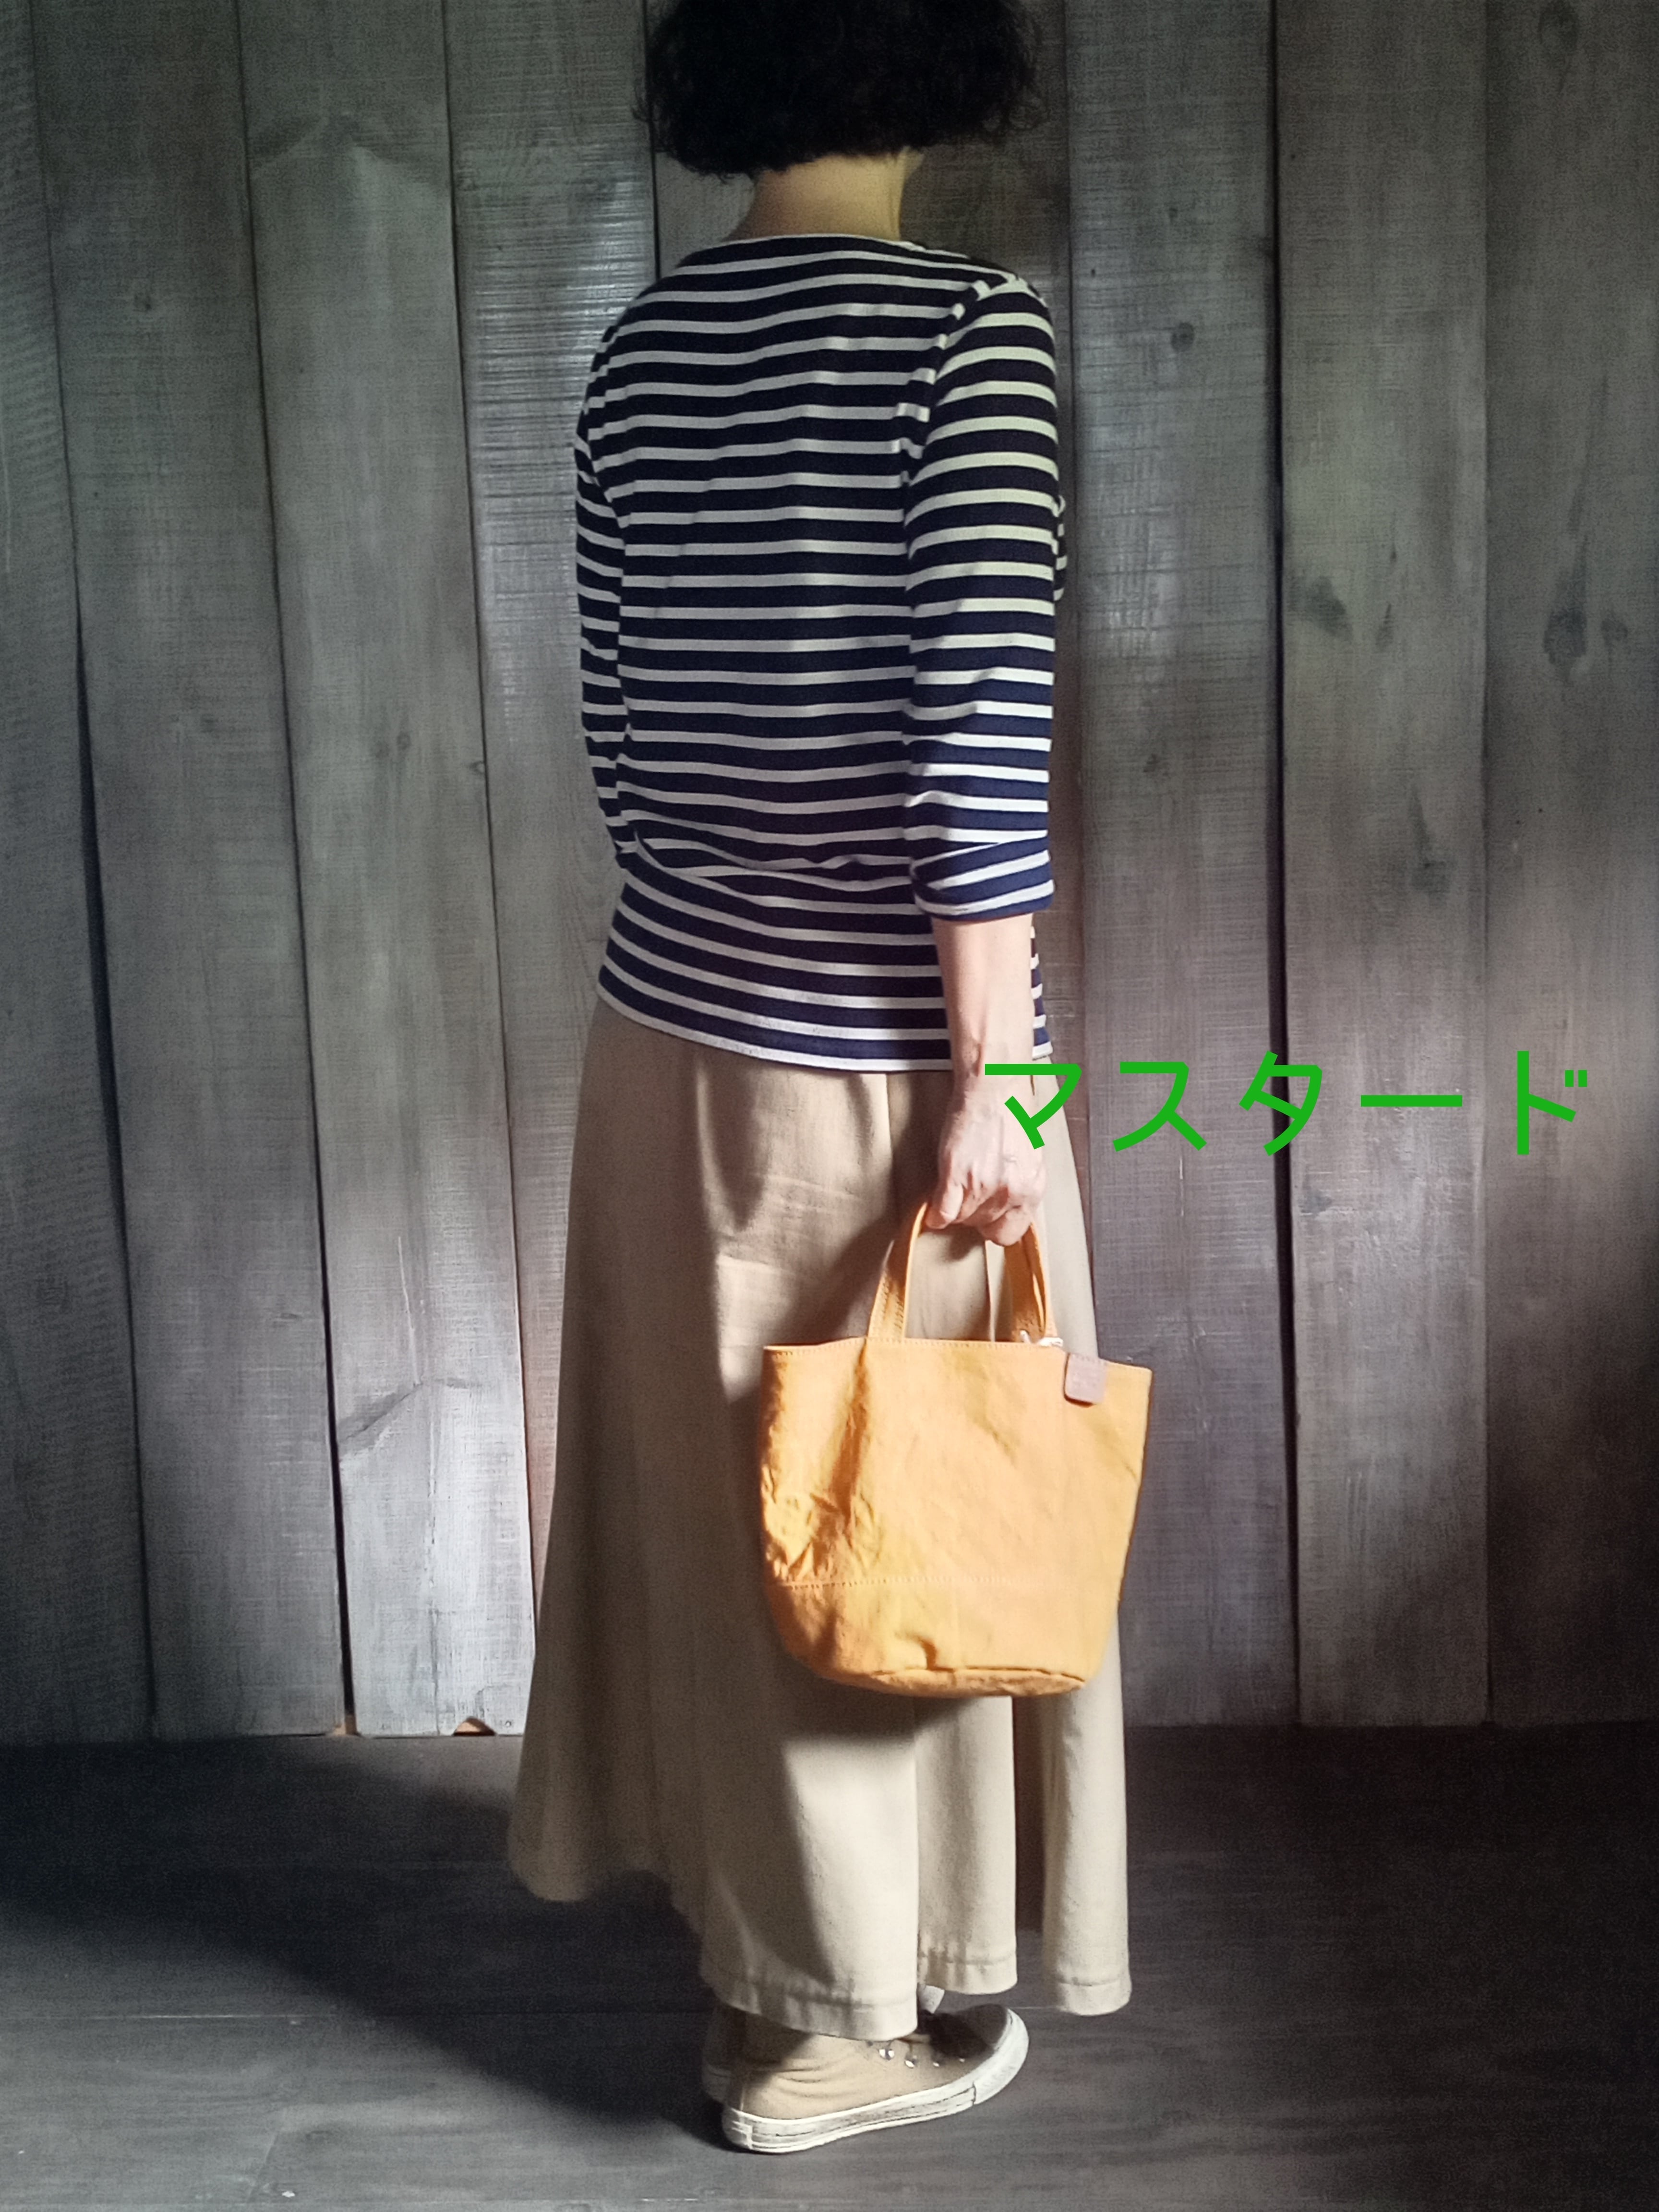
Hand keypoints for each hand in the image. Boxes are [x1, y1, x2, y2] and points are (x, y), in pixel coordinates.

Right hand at [926, 1071, 1045, 1245]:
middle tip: (969, 1196)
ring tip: (955, 1188)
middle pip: (983, 1227)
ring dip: (954, 1208)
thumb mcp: (1028, 1158)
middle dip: (974, 1215)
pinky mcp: (956, 1176)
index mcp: (1032, 1188)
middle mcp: (1010, 1192)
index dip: (994, 1225)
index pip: (1010, 1233)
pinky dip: (935, 1214)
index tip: (986, 1219)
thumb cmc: (1012, 1112)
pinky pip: (942, 1213)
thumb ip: (1018, 1185)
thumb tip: (1005, 1205)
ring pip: (961, 1219)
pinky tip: (935, 1208)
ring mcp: (982, 1186)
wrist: (995, 1086)